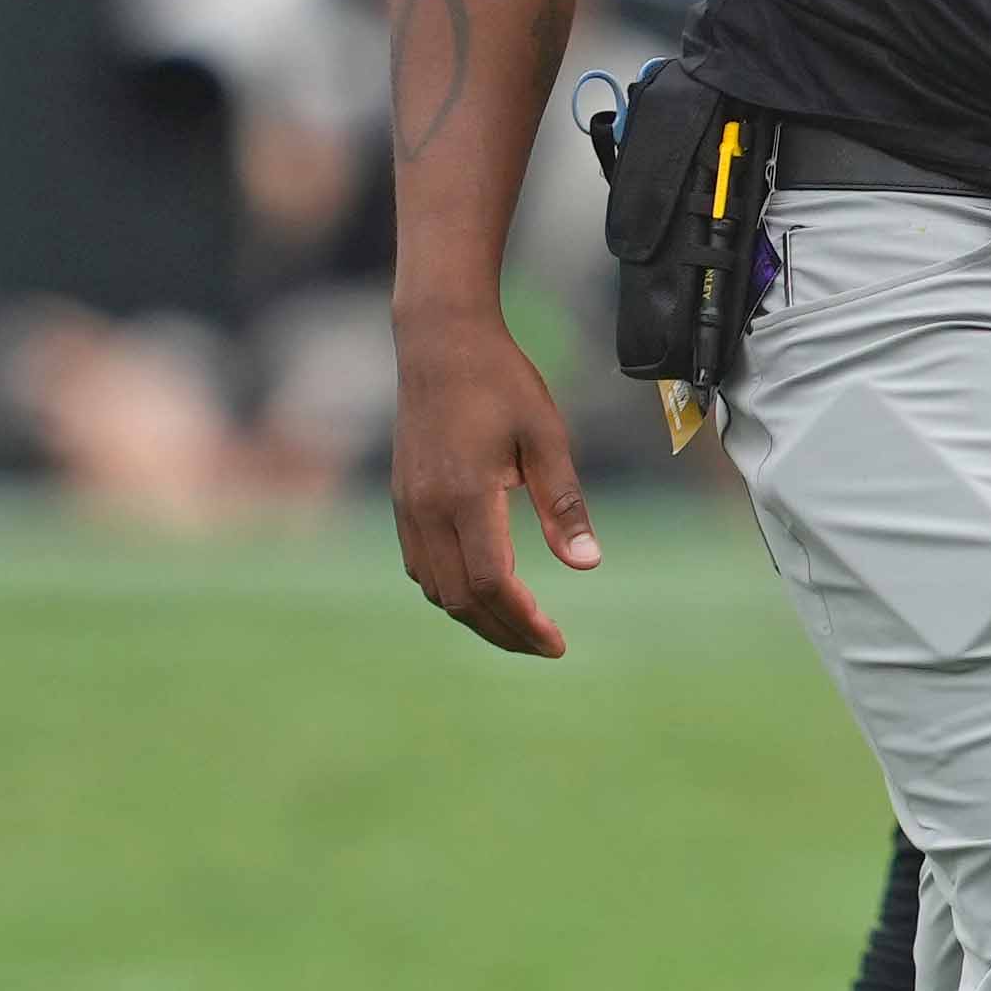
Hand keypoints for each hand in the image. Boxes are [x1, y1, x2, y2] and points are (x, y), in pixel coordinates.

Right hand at [391, 311, 598, 659]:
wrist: (440, 344)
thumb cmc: (503, 384)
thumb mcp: (547, 438)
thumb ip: (565, 505)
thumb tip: (588, 564)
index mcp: (465, 496)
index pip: (492, 583)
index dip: (524, 621)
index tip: (558, 643)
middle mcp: (426, 509)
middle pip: (460, 598)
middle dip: (504, 632)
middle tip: (548, 646)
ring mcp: (407, 507)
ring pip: (436, 588)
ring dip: (477, 616)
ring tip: (522, 628)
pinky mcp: (402, 500)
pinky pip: (421, 565)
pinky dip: (452, 590)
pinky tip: (485, 592)